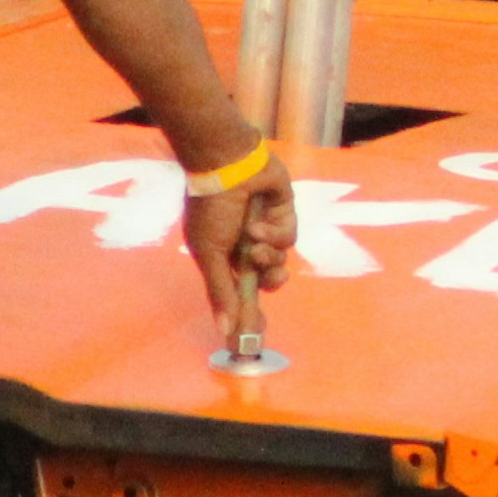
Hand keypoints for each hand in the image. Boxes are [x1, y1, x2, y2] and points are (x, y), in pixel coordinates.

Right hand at [186, 155, 295, 337]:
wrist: (228, 165)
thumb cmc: (212, 208)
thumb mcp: (209, 253)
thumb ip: (219, 291)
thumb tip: (224, 331)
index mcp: (224, 256)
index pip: (240, 290)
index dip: (249, 308)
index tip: (257, 329)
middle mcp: (246, 245)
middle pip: (266, 278)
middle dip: (269, 281)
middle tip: (267, 278)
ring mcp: (266, 229)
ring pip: (279, 258)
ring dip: (268, 254)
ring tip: (254, 242)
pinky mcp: (284, 213)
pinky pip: (288, 235)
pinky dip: (275, 232)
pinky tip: (259, 223)